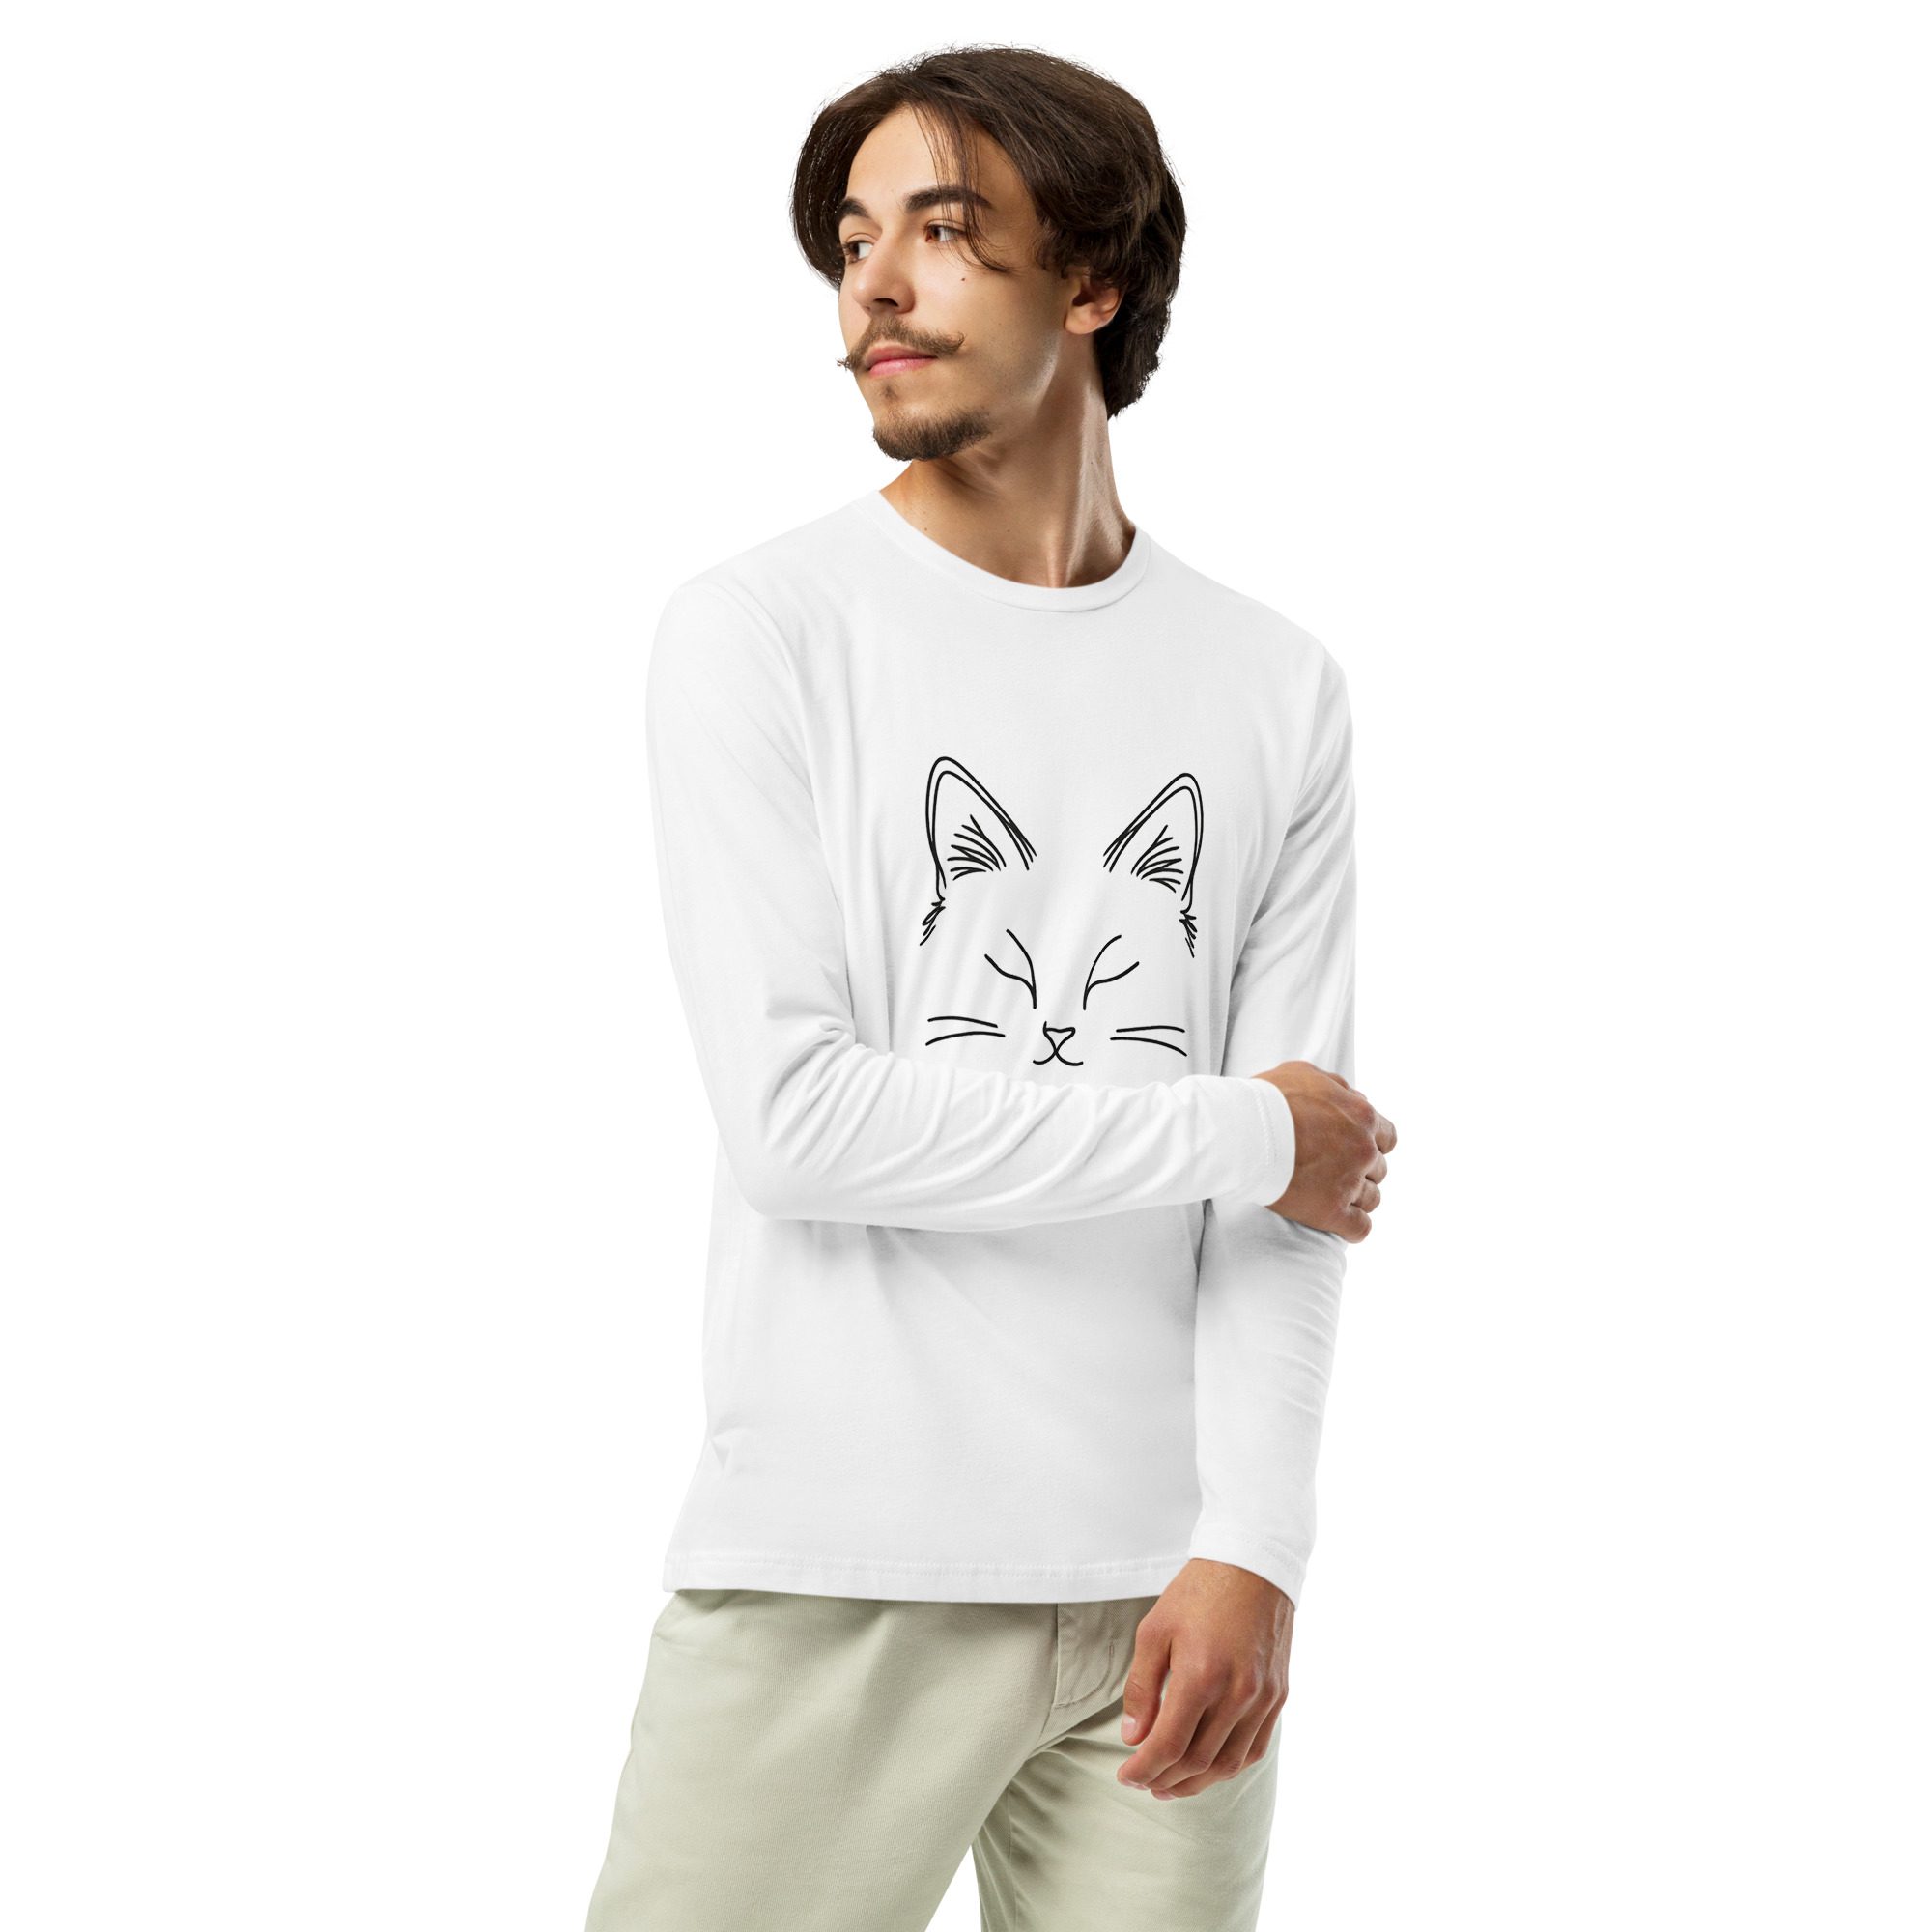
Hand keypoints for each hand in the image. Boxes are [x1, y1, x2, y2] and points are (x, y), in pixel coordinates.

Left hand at [1116, 1559, 1291, 1798]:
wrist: (1253, 1565)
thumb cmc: (1197, 1593)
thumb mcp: (1154, 1631)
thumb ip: (1141, 1688)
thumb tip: (1133, 1738)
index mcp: (1201, 1675)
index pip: (1168, 1745)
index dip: (1143, 1768)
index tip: (1125, 1774)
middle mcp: (1237, 1693)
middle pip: (1198, 1761)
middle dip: (1165, 1779)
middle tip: (1143, 1782)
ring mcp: (1263, 1698)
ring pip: (1229, 1763)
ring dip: (1198, 1782)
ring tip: (1170, 1785)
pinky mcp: (1278, 1695)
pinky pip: (1255, 1747)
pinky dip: (1229, 1765)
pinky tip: (1208, 1767)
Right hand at [1253, 1062, 1394, 1240]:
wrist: (1244, 1131)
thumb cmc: (1269, 1099)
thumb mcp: (1306, 1074)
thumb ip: (1335, 1087)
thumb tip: (1349, 1096)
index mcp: (1362, 1117)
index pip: (1387, 1137)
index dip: (1371, 1143)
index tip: (1353, 1148)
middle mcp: (1363, 1150)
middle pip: (1378, 1169)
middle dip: (1361, 1170)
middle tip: (1335, 1172)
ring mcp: (1350, 1182)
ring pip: (1372, 1199)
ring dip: (1357, 1198)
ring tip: (1333, 1197)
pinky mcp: (1331, 1211)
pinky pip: (1359, 1228)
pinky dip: (1352, 1227)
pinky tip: (1338, 1223)